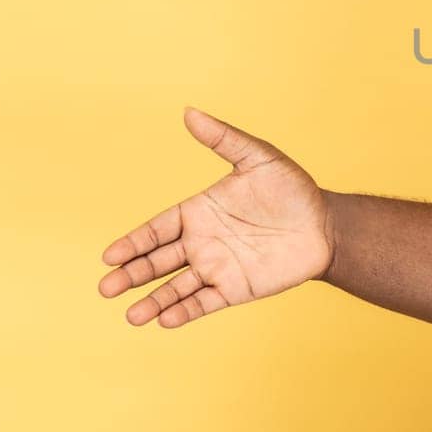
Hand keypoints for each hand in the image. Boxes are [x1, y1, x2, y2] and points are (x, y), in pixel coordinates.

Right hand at [97, 107, 334, 327]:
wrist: (326, 225)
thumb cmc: (292, 188)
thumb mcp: (258, 157)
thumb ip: (223, 139)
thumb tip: (189, 112)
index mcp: (198, 212)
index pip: (156, 229)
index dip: (133, 242)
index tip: (109, 256)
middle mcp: (200, 242)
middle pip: (157, 261)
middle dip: (131, 274)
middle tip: (105, 289)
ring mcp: (216, 268)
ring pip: (175, 287)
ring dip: (153, 300)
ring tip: (132, 316)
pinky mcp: (235, 288)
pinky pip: (204, 302)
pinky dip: (185, 311)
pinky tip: (166, 319)